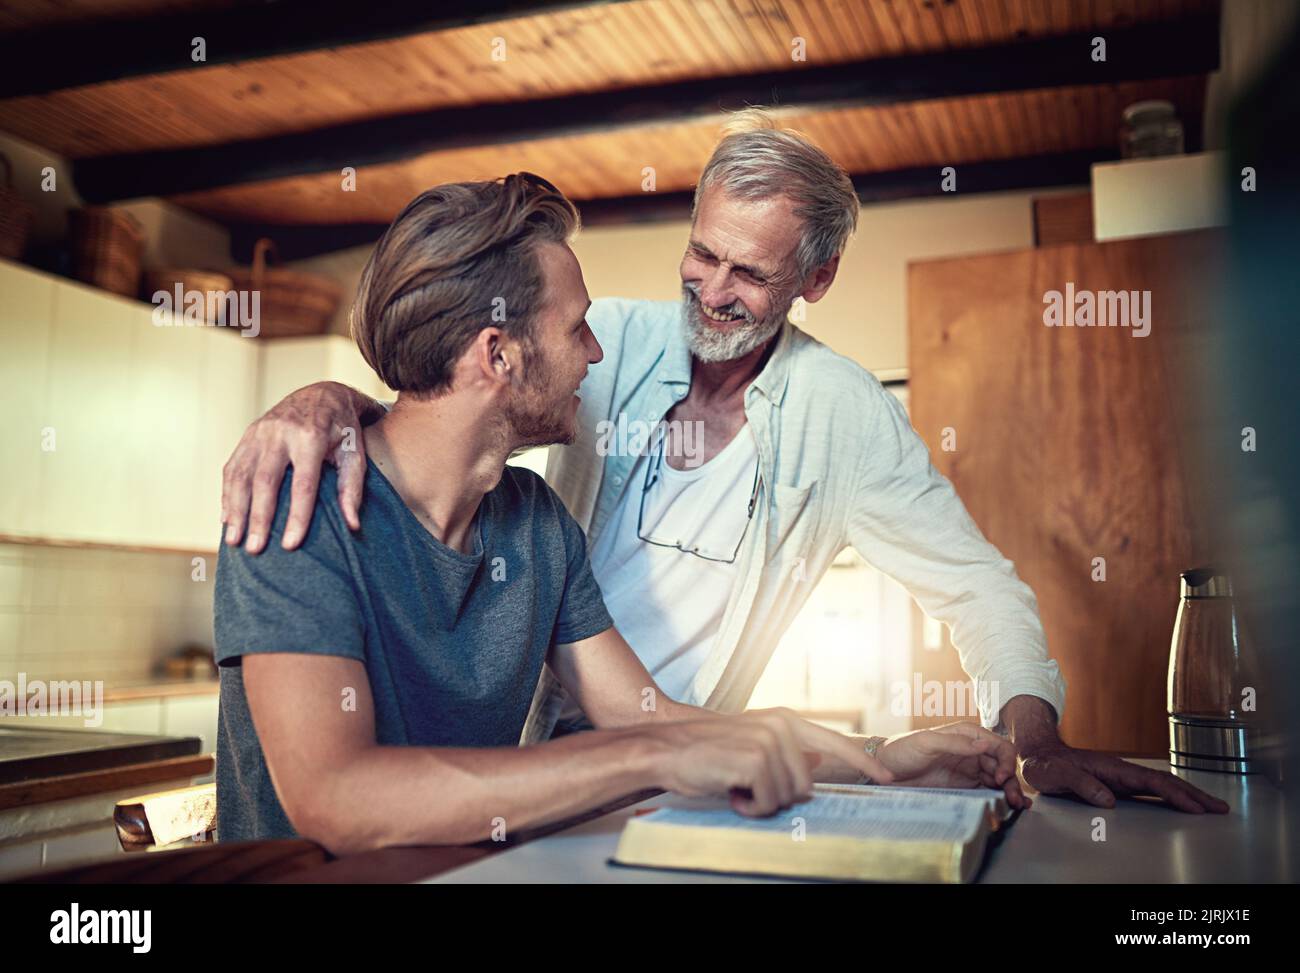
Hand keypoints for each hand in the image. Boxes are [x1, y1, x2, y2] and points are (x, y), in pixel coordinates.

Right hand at [221, 382, 381, 552]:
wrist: (323, 393)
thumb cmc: (343, 430)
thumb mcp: (355, 454)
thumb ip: (352, 487)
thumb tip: (352, 525)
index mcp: (311, 436)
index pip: (303, 484)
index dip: (297, 515)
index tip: (291, 545)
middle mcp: (280, 432)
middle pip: (265, 481)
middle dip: (259, 517)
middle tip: (256, 549)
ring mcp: (259, 432)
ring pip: (241, 475)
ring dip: (236, 510)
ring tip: (234, 541)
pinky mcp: (248, 435)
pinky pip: (232, 467)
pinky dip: (227, 495)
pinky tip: (226, 519)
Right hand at [645, 708, 893, 816]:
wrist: (667, 748)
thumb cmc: (707, 754)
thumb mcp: (752, 746)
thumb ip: (786, 752)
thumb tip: (816, 763)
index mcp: (784, 719)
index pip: (835, 742)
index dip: (863, 762)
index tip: (888, 777)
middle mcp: (781, 726)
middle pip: (806, 784)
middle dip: (778, 795)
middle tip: (746, 786)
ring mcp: (770, 741)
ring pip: (787, 796)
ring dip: (760, 801)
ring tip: (735, 784)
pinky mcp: (756, 759)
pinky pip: (767, 802)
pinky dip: (749, 806)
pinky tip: (731, 790)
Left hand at [877, 722, 1030, 808]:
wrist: (885, 769)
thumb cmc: (902, 749)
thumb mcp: (926, 742)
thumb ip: (955, 743)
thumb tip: (984, 744)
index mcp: (967, 734)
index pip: (999, 745)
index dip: (1006, 761)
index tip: (1000, 777)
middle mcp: (972, 750)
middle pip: (1003, 765)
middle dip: (1012, 781)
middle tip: (1015, 799)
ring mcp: (970, 768)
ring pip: (999, 779)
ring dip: (1010, 791)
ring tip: (1018, 805)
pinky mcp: (964, 785)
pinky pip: (987, 790)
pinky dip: (1000, 797)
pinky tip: (1010, 806)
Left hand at [1017, 739, 1229, 813]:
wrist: (1037, 755)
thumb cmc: (1045, 765)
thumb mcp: (1058, 775)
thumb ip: (1082, 785)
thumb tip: (1109, 801)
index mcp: (1112, 769)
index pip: (1152, 782)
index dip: (1175, 795)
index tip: (1196, 808)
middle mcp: (1121, 772)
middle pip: (1165, 782)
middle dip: (1194, 795)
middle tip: (1221, 808)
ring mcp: (1121, 778)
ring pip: (1161, 785)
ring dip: (1187, 795)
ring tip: (1211, 807)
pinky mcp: (1117, 784)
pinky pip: (1150, 791)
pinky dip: (1170, 797)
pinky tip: (1181, 804)